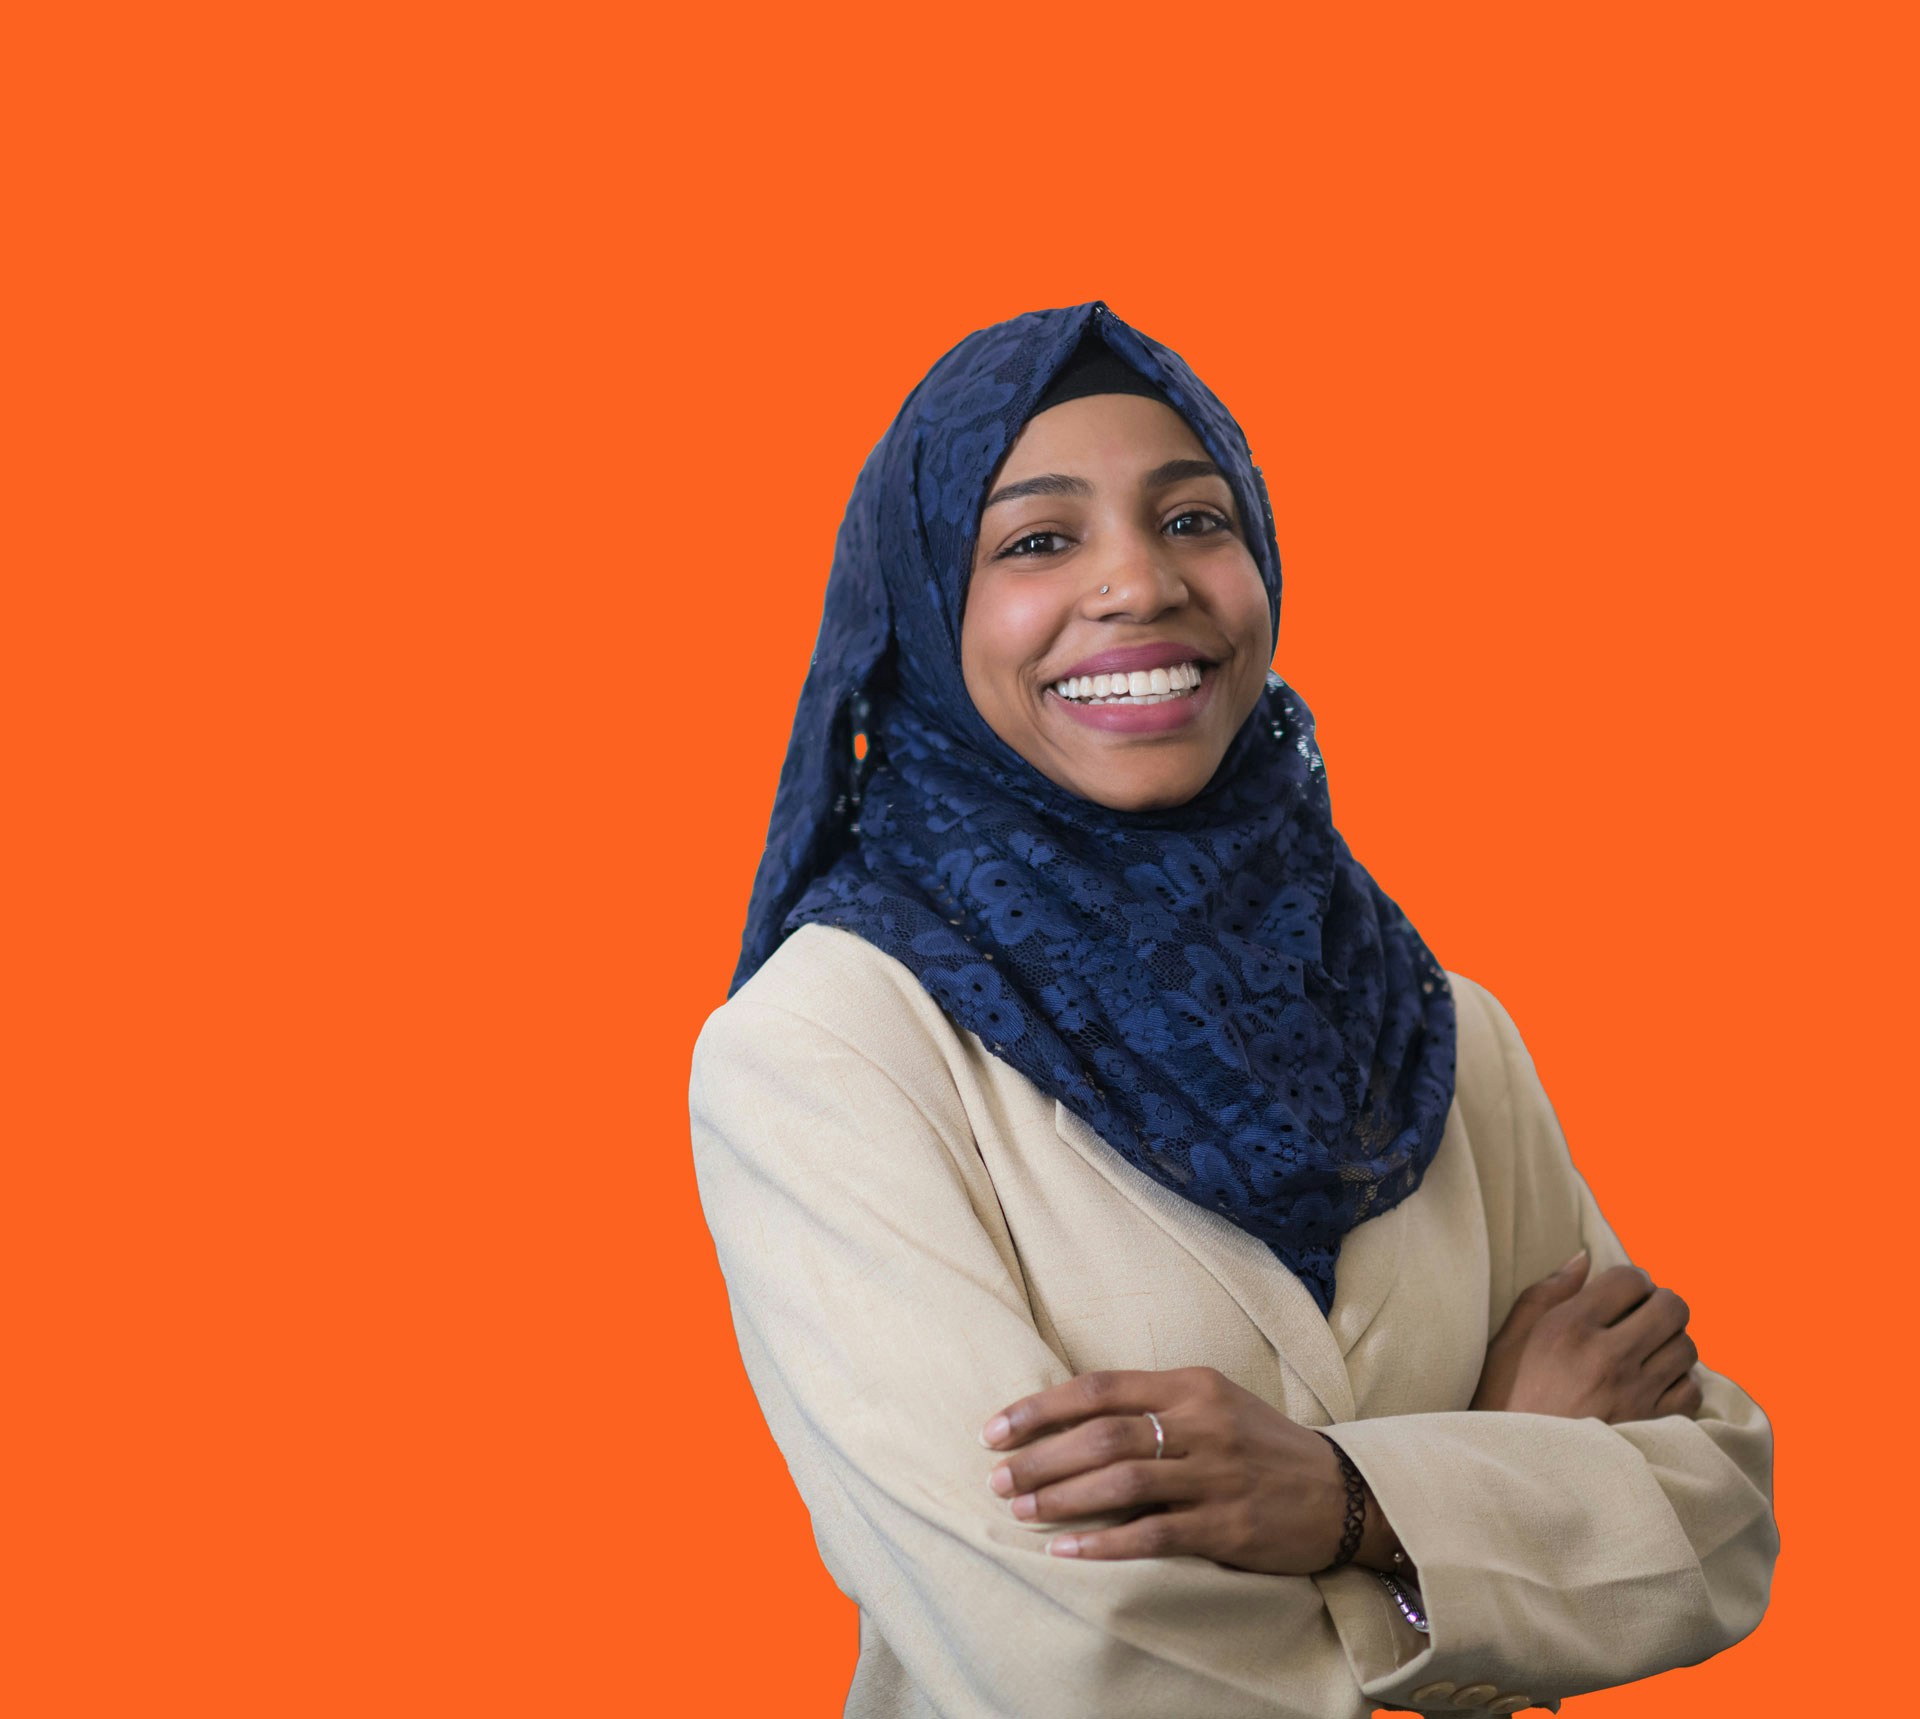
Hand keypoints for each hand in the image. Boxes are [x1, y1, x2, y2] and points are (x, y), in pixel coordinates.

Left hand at [978, 1366, 1355, 1572]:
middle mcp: (1200, 1423)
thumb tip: (1072, 1419)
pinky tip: (1067, 1551)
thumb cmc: (1261, 1445)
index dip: (1041, 1408)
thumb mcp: (1213, 1402)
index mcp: (1190, 1385)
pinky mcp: (1227, 1525)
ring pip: (1121, 1482)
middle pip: (1101, 1435)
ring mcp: (1215, 1474)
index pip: (1099, 1388)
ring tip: (1020, 1509)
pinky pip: (1153, 1533)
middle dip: (1039, 1457)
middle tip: (996, 1476)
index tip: (996, 1428)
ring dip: (1062, 1497)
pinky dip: (1104, 1543)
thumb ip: (1153, 1404)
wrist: (1342, 1492)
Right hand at [1471, 1250, 1704, 1422]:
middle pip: (1672, 1306)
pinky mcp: (1652, 1427)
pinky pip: (1691, 1390)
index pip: (1629, 1278)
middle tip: (1643, 1318)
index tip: (1621, 1296)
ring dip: (1671, 1343)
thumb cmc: (1504, 1403)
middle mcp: (1608, 1357)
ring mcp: (1636, 1394)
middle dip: (1661, 1304)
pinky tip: (1654, 1386)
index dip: (1630, 1281)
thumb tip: (1582, 1259)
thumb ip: (1545, 1294)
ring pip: (1686, 1347)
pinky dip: (1679, 1383)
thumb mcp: (1507, 1342)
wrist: (1517, 1473)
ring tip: (1648, 1353)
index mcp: (1570, 1329)